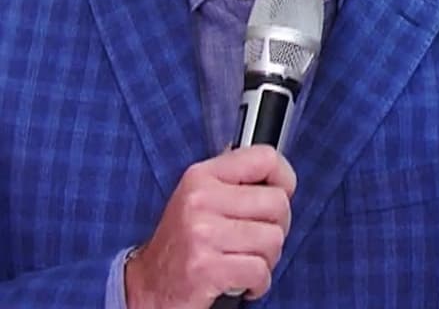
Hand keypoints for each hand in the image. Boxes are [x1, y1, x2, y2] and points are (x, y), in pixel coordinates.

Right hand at [124, 146, 295, 308]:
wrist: (149, 287)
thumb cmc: (184, 243)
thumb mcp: (202, 199)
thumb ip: (236, 183)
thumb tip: (279, 176)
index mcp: (202, 176)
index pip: (265, 158)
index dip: (284, 179)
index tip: (280, 195)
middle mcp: (200, 200)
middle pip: (278, 203)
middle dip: (277, 227)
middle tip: (256, 240)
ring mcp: (202, 234)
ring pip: (273, 239)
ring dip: (266, 259)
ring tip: (243, 260)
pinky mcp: (206, 268)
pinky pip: (260, 271)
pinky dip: (257, 283)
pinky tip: (240, 282)